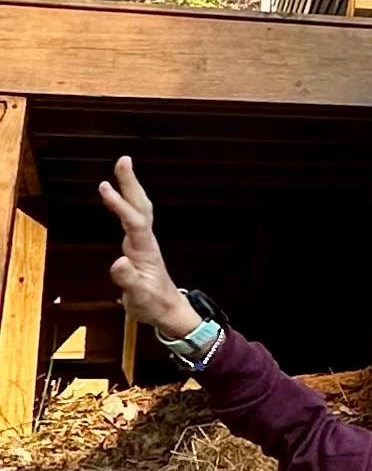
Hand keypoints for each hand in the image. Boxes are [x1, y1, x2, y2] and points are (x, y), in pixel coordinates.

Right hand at [97, 157, 198, 342]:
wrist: (167, 311)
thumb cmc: (153, 305)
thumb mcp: (139, 298)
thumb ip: (128, 281)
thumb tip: (117, 262)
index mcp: (144, 251)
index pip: (133, 223)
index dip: (120, 206)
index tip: (105, 188)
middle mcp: (145, 241)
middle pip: (140, 207)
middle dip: (131, 184)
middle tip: (123, 160)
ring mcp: (143, 242)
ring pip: (139, 209)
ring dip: (131, 188)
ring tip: (122, 167)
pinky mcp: (140, 245)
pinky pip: (134, 217)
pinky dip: (127, 202)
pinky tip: (121, 195)